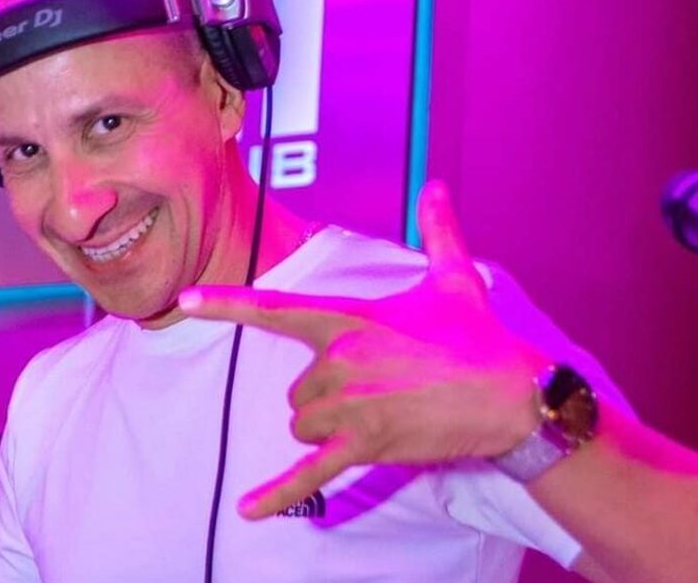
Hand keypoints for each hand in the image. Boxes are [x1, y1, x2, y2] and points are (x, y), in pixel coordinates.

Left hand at [178, 181, 546, 518]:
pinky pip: (309, 472)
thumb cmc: (480, 337)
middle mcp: (339, 359)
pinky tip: (248, 511)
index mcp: (348, 319)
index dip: (224, 306)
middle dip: (326, 397)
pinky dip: (277, 494)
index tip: (184, 301)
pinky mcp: (365, 443)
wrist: (513, 394)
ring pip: (305, 424)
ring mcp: (348, 404)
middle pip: (297, 390)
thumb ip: (437, 231)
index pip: (274, 310)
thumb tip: (438, 186)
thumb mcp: (455, 278)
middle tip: (381, 390)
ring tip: (384, 416)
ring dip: (331, 428)